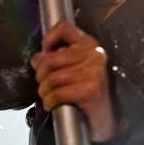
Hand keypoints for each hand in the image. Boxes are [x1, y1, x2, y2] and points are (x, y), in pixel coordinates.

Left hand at [30, 20, 118, 142]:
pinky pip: (57, 93)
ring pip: (52, 78)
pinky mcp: (90, 90)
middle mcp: (94, 54)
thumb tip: (37, 58)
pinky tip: (52, 104)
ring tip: (47, 95)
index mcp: (89, 44)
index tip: (44, 52)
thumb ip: (57, 59)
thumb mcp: (75, 68)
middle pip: (50, 58)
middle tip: (43, 83)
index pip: (64, 28)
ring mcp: (94, 72)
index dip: (49, 38)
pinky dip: (49, 101)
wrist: (106, 117)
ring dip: (44, 91)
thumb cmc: (87, 90)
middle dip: (40, 74)